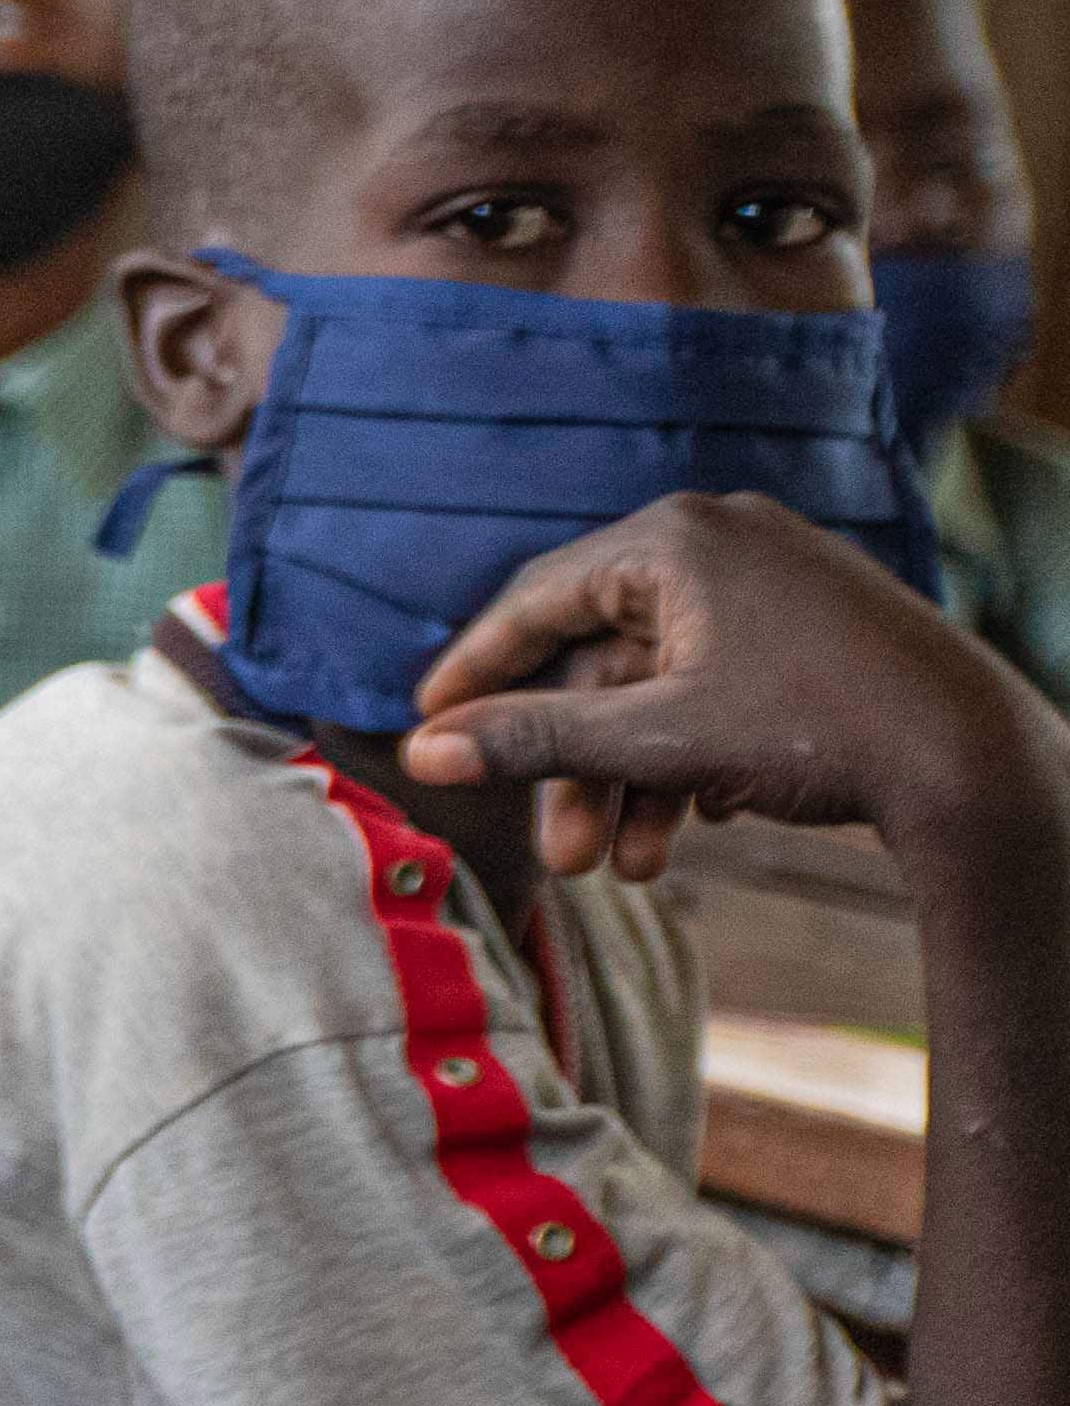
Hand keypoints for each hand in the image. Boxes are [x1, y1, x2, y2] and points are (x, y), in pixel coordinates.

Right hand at [403, 493, 1066, 882]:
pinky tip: (704, 821)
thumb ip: (534, 740)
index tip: (428, 724)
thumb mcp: (659, 743)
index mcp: (675, 537)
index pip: (538, 600)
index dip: (477, 672)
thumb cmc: (822, 733)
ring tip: (632, 868)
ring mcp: (777, 580)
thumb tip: (422, 753)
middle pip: (605, 659)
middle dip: (581, 767)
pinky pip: (720, 683)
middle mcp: (723, 539)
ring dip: (638, 780)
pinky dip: (696, 756)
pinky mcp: (817, 625)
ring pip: (665, 685)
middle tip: (561, 852)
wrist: (983, 770)